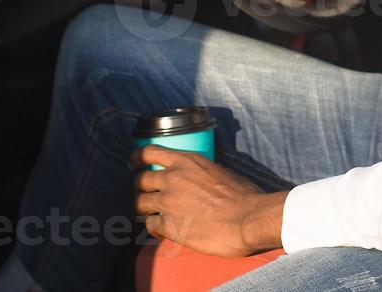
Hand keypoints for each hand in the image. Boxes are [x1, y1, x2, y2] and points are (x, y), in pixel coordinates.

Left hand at [131, 145, 285, 256]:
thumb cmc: (243, 196)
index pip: (148, 152)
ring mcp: (168, 202)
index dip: (137, 158)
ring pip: (140, 202)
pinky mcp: (169, 226)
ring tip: (152, 213)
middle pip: (140, 179)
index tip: (134, 164)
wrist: (248, 219)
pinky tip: (163, 230)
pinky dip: (154, 227)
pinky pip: (149, 225)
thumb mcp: (221, 171)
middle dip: (140, 188)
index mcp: (186, 161)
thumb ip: (203, 172)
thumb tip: (202, 177)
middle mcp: (173, 178)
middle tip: (146, 194)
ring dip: (144, 208)